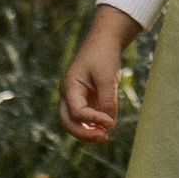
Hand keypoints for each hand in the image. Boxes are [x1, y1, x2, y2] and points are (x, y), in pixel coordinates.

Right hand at [59, 3, 140, 141]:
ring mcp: (77, 98)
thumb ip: (107, 100)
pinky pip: (87, 117)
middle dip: (83, 134)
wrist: (105, 40)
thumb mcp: (107, 76)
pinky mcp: (86, 100)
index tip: (110, 122)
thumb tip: (108, 124)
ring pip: (76, 123)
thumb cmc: (103, 54)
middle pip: (68, 122)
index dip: (93, 119)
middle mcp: (69, 95)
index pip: (77, 112)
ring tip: (105, 136)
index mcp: (69, 87)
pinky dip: (95, 124)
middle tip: (103, 138)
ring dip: (88, 131)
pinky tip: (107, 126)